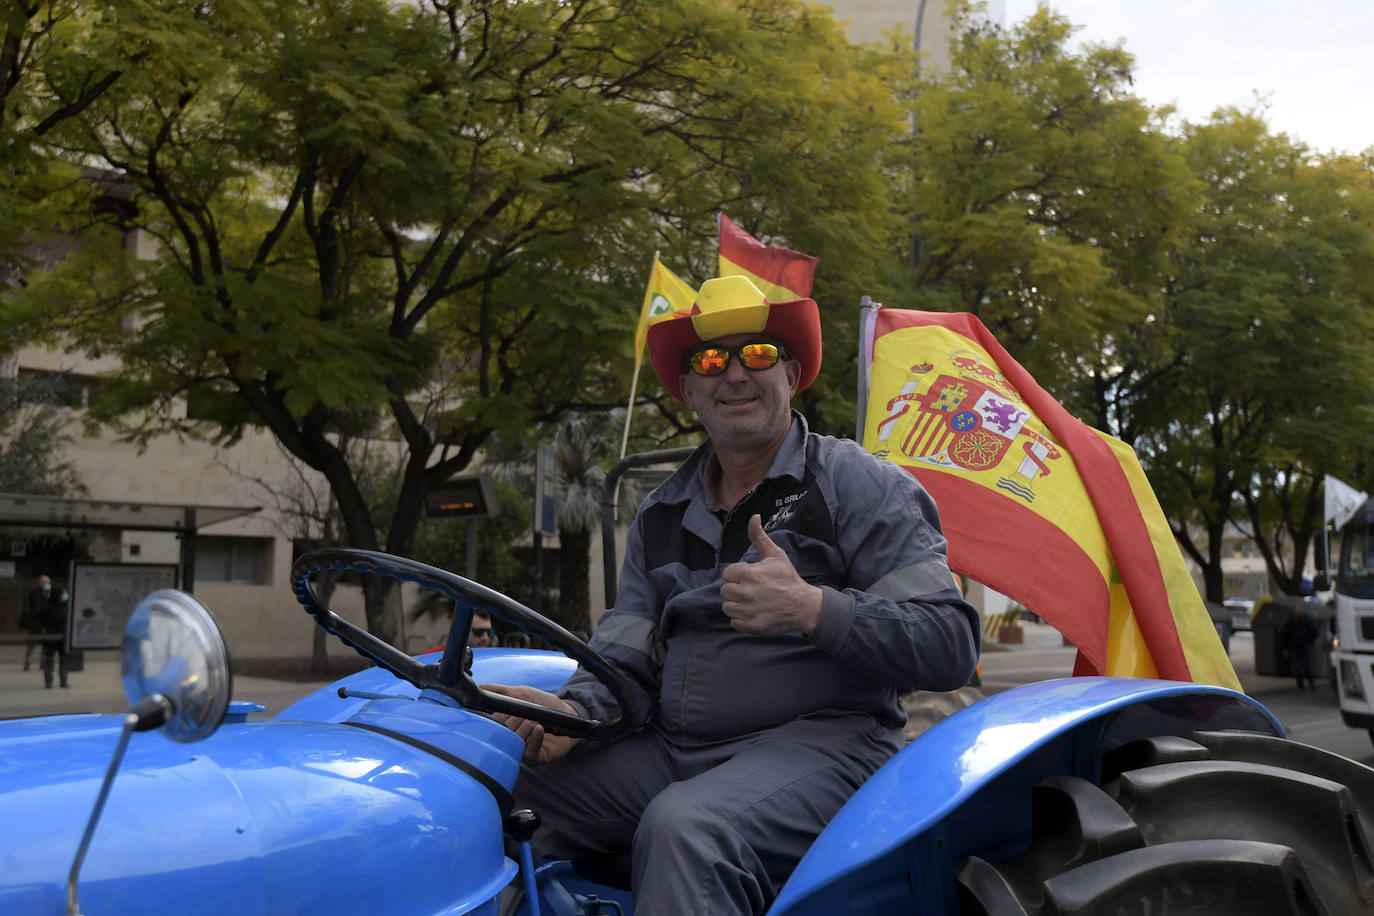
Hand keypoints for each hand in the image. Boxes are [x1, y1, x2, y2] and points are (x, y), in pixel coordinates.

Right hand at [481, 683, 582, 764]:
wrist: (570, 715)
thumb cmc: (545, 705)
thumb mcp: (523, 694)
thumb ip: (504, 691)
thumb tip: (482, 687)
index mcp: (506, 727)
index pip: (493, 726)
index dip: (497, 719)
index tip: (502, 711)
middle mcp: (512, 741)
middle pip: (504, 737)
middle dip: (511, 724)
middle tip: (520, 716)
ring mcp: (524, 751)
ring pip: (516, 746)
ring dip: (522, 731)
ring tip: (531, 720)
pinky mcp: (537, 757)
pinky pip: (531, 753)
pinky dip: (534, 740)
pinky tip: (538, 729)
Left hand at [720, 514, 822, 636]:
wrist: (803, 606)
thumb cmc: (788, 579)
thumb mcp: (776, 555)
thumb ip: (759, 537)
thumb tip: (754, 516)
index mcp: (749, 574)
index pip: (727, 574)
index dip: (738, 575)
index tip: (750, 578)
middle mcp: (746, 593)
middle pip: (726, 591)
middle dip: (737, 590)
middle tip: (752, 590)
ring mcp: (748, 611)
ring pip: (728, 607)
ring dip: (737, 605)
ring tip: (753, 602)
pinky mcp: (751, 626)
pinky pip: (734, 622)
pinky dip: (742, 619)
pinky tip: (754, 613)